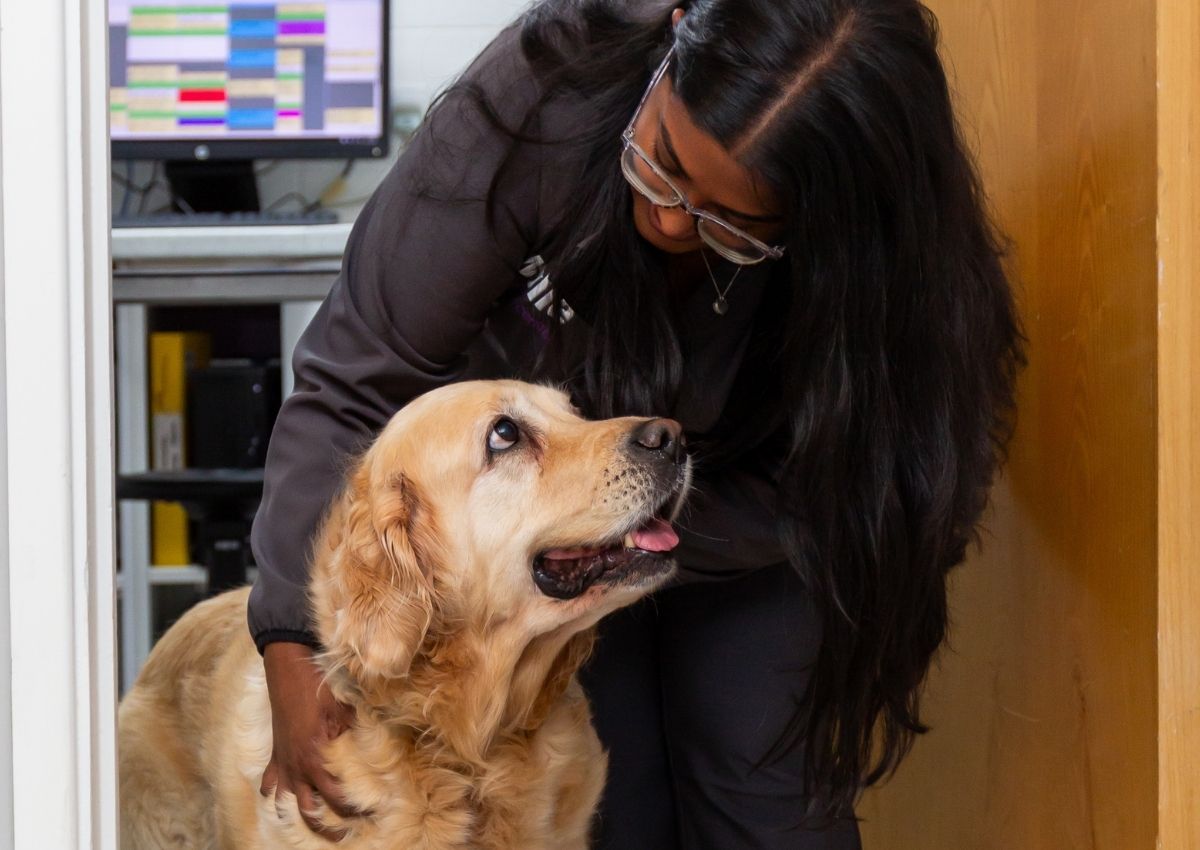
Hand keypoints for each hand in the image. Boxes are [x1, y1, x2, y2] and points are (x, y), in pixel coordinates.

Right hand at [260, 642, 359, 840]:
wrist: (287, 667)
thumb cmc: (318, 687)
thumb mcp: (345, 711)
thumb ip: (359, 735)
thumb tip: (380, 752)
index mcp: (316, 759)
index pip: (339, 799)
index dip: (358, 810)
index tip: (377, 814)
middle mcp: (296, 768)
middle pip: (310, 813)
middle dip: (329, 829)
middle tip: (348, 837)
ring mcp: (282, 764)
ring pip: (287, 806)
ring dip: (302, 820)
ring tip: (321, 831)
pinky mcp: (274, 757)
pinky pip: (271, 787)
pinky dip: (278, 798)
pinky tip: (288, 804)